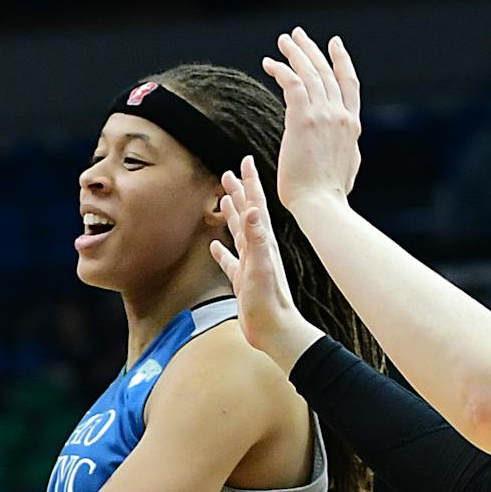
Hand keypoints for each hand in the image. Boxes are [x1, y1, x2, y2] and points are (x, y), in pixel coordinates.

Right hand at [213, 157, 323, 368]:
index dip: (250, 182)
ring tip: (224, 201)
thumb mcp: (260, 266)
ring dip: (232, 216)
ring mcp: (251, 264)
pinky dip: (222, 252)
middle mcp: (258, 248)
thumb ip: (256, 238)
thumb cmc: (269, 301)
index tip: (244, 161)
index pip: (256, 204)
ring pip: (238, 233)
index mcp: (262, 241)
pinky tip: (215, 246)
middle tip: (229, 173)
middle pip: (247, 213)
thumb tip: (253, 209)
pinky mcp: (243, 280)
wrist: (275, 330)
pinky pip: (229, 261)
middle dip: (239, 192)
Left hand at [263, 28, 362, 212]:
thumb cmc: (329, 196)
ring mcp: (324, 116)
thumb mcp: (347, 166)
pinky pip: (294, 84)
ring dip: (295, 54)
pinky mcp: (304, 120)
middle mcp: (341, 116)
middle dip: (311, 50)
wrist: (321, 204)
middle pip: (327, 72)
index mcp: (352, 126)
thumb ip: (345, 147)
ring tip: (282, 41)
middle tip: (297, 35)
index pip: (350, 84)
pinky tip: (270, 64)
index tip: (334, 44)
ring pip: (310, 73)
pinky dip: (283, 70)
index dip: (341, 61)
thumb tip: (344, 142)